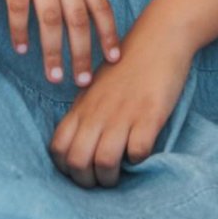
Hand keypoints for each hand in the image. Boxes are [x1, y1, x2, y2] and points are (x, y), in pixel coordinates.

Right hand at [0, 0, 118, 85]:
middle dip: (84, 53)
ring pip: (51, 18)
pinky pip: (19, 5)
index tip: (115, 59)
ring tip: (54, 76)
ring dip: (54, 50)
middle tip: (84, 83)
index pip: (101, 4)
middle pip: (79, 18)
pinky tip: (21, 47)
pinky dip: (21, 29)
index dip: (108, 33)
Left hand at [50, 25, 192, 187]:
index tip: (83, 170)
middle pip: (77, 162)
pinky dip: (140, 160)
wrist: (158, 37)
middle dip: (88, 181)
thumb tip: (81, 146)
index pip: (58, 149)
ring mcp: (123, 113)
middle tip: (103, 179)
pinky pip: (138, 151)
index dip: (66, 168)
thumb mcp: (96, 89)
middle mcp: (98, 112)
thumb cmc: (127, 66)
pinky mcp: (150, 114)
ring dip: (112, 176)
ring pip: (104, 161)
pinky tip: (142, 150)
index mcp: (82, 106)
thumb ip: (86, 114)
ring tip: (122, 172)